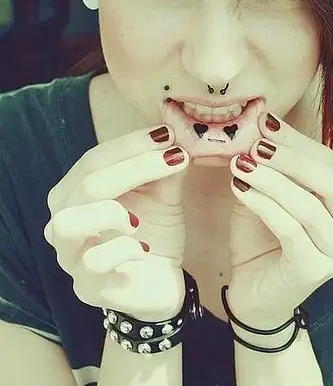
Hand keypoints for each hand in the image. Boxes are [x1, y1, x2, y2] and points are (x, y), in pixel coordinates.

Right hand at [43, 125, 189, 320]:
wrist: (162, 280)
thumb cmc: (153, 231)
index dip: (129, 145)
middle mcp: (63, 221)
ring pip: (69, 222)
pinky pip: (94, 263)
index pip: (93, 160)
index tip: (166, 134)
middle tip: (174, 157)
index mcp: (75, 193)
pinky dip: (123, 249)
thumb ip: (165, 166)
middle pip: (86, 185)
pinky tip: (144, 248)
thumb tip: (178, 135)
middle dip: (133, 167)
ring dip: (110, 211)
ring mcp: (71, 257)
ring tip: (139, 218)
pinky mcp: (87, 287)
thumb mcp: (162, 194)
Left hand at [226, 111, 332, 326]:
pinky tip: (238, 187)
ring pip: (309, 206)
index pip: (330, 163)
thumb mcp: (270, 193)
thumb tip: (262, 120)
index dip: (296, 141)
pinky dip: (263, 204)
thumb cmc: (263, 238)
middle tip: (255, 144)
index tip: (264, 122)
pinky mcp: (315, 271)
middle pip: (331, 182)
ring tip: (240, 163)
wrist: (253, 293)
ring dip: (271, 180)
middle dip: (291, 159)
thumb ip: (273, 163)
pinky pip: (290, 229)